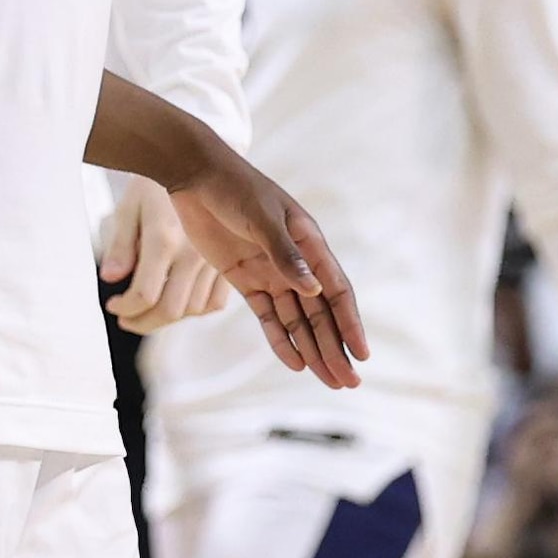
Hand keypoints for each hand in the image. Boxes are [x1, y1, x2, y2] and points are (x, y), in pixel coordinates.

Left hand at [100, 173, 232, 331]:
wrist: (196, 160)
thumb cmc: (155, 183)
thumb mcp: (129, 207)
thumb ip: (121, 246)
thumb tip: (110, 279)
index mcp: (165, 238)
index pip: (145, 295)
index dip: (125, 309)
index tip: (113, 306)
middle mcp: (193, 253)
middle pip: (170, 311)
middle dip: (142, 322)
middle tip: (126, 319)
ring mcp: (213, 259)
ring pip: (193, 309)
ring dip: (167, 319)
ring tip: (147, 312)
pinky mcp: (227, 261)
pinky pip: (215, 301)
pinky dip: (196, 310)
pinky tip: (177, 301)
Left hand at [166, 149, 367, 388]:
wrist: (195, 175)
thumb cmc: (235, 187)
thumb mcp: (261, 217)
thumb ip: (285, 254)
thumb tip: (313, 290)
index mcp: (309, 243)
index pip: (336, 291)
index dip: (350, 323)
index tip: (362, 354)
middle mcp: (295, 262)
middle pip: (320, 313)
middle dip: (335, 348)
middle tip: (348, 382)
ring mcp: (271, 272)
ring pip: (298, 320)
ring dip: (313, 350)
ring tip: (329, 381)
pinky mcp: (246, 279)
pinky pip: (268, 316)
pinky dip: (281, 340)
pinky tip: (295, 363)